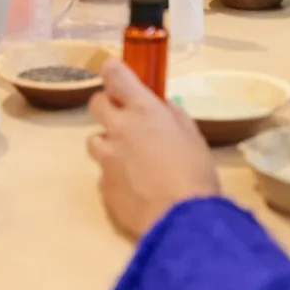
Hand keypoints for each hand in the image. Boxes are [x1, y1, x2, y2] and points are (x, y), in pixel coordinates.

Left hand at [86, 60, 220, 238]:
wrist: (179, 218)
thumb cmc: (194, 172)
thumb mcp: (193, 137)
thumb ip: (175, 116)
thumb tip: (164, 106)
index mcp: (143, 110)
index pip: (115, 75)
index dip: (113, 71)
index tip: (117, 73)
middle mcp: (119, 128)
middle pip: (96, 103)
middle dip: (107, 107)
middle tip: (125, 119)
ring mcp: (106, 158)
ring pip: (95, 140)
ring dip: (109, 144)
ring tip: (131, 160)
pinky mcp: (102, 185)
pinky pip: (103, 172)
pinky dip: (115, 175)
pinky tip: (134, 188)